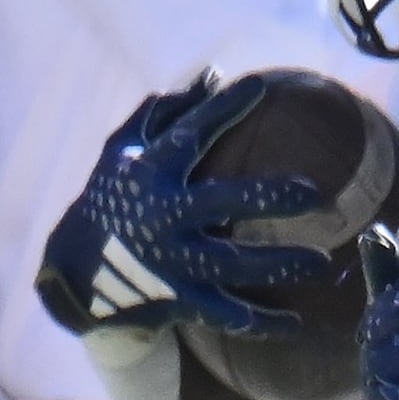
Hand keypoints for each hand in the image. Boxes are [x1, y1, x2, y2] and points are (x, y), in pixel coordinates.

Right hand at [38, 78, 333, 339]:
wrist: (75, 275)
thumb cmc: (111, 200)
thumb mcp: (123, 153)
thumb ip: (165, 114)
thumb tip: (210, 75)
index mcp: (149, 174)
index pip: (190, 134)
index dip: (222, 108)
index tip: (261, 86)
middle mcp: (161, 216)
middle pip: (221, 203)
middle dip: (268, 198)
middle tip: (316, 193)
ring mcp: (170, 261)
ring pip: (233, 265)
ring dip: (280, 265)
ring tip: (322, 263)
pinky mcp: (177, 299)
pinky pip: (226, 314)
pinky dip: (263, 324)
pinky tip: (299, 323)